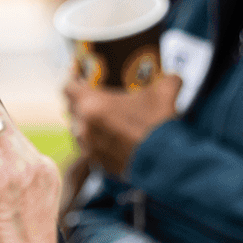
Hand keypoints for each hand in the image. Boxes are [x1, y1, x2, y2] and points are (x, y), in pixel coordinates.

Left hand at [63, 74, 180, 176]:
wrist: (165, 163)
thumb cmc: (159, 124)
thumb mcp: (165, 91)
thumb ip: (166, 79)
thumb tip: (174, 77)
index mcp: (91, 104)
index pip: (68, 87)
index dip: (75, 81)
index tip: (83, 80)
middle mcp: (83, 126)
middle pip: (73, 109)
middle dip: (84, 103)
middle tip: (100, 100)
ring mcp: (88, 148)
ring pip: (80, 131)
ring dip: (90, 124)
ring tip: (109, 121)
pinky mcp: (98, 165)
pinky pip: (91, 150)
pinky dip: (99, 143)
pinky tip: (115, 140)